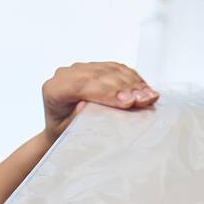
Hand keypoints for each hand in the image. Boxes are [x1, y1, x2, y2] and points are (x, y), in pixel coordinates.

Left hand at [41, 61, 158, 142]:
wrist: (62, 131)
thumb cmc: (64, 135)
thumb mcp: (67, 133)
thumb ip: (75, 119)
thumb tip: (86, 105)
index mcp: (54, 89)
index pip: (81, 85)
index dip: (106, 92)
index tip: (127, 102)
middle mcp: (66, 75)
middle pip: (99, 75)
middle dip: (124, 87)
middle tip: (144, 100)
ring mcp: (81, 69)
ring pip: (110, 70)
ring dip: (133, 83)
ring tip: (149, 97)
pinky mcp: (96, 68)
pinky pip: (117, 69)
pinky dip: (133, 79)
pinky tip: (145, 90)